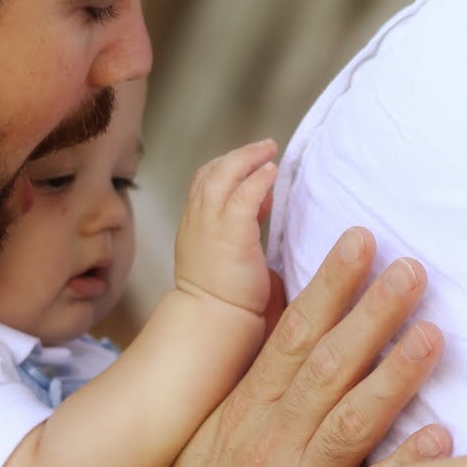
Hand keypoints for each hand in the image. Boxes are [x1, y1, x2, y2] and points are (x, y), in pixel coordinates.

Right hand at [146, 229, 442, 466]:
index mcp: (245, 412)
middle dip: (370, 311)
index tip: (360, 242)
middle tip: (411, 267)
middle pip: (327, 364)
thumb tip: (285, 338)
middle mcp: (271, 441)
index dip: (328, 286)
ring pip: (350, 419)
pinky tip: (442, 439)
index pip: (290, 335)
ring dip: (394, 373)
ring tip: (433, 331)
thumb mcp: (210, 441)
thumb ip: (252, 393)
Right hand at [174, 139, 276, 316]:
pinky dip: (258, 179)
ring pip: (223, 176)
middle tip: (264, 146)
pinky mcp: (231, 234)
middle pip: (211, 172)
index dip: (226, 169)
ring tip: (269, 150)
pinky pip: (244, 195)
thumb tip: (261, 203)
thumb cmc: (223, 297)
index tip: (251, 169)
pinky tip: (272, 172)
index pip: (204, 183)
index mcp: (194, 226)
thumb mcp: (224, 254)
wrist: (214, 319)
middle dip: (238, 155)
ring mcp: (210, 225)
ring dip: (248, 158)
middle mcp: (197, 220)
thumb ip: (239, 226)